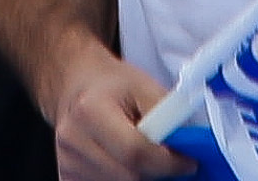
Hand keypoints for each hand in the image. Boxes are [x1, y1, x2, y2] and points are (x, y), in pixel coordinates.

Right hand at [40, 50, 185, 180]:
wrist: (77, 86)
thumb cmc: (113, 86)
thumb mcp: (145, 86)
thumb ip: (168, 116)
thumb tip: (191, 145)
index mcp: (90, 110)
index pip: (135, 152)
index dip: (167, 163)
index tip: (189, 163)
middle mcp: (72, 139)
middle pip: (128, 176)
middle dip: (157, 173)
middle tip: (170, 162)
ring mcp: (66, 163)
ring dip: (141, 179)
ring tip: (142, 157)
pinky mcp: (66, 179)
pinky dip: (124, 180)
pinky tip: (125, 164)